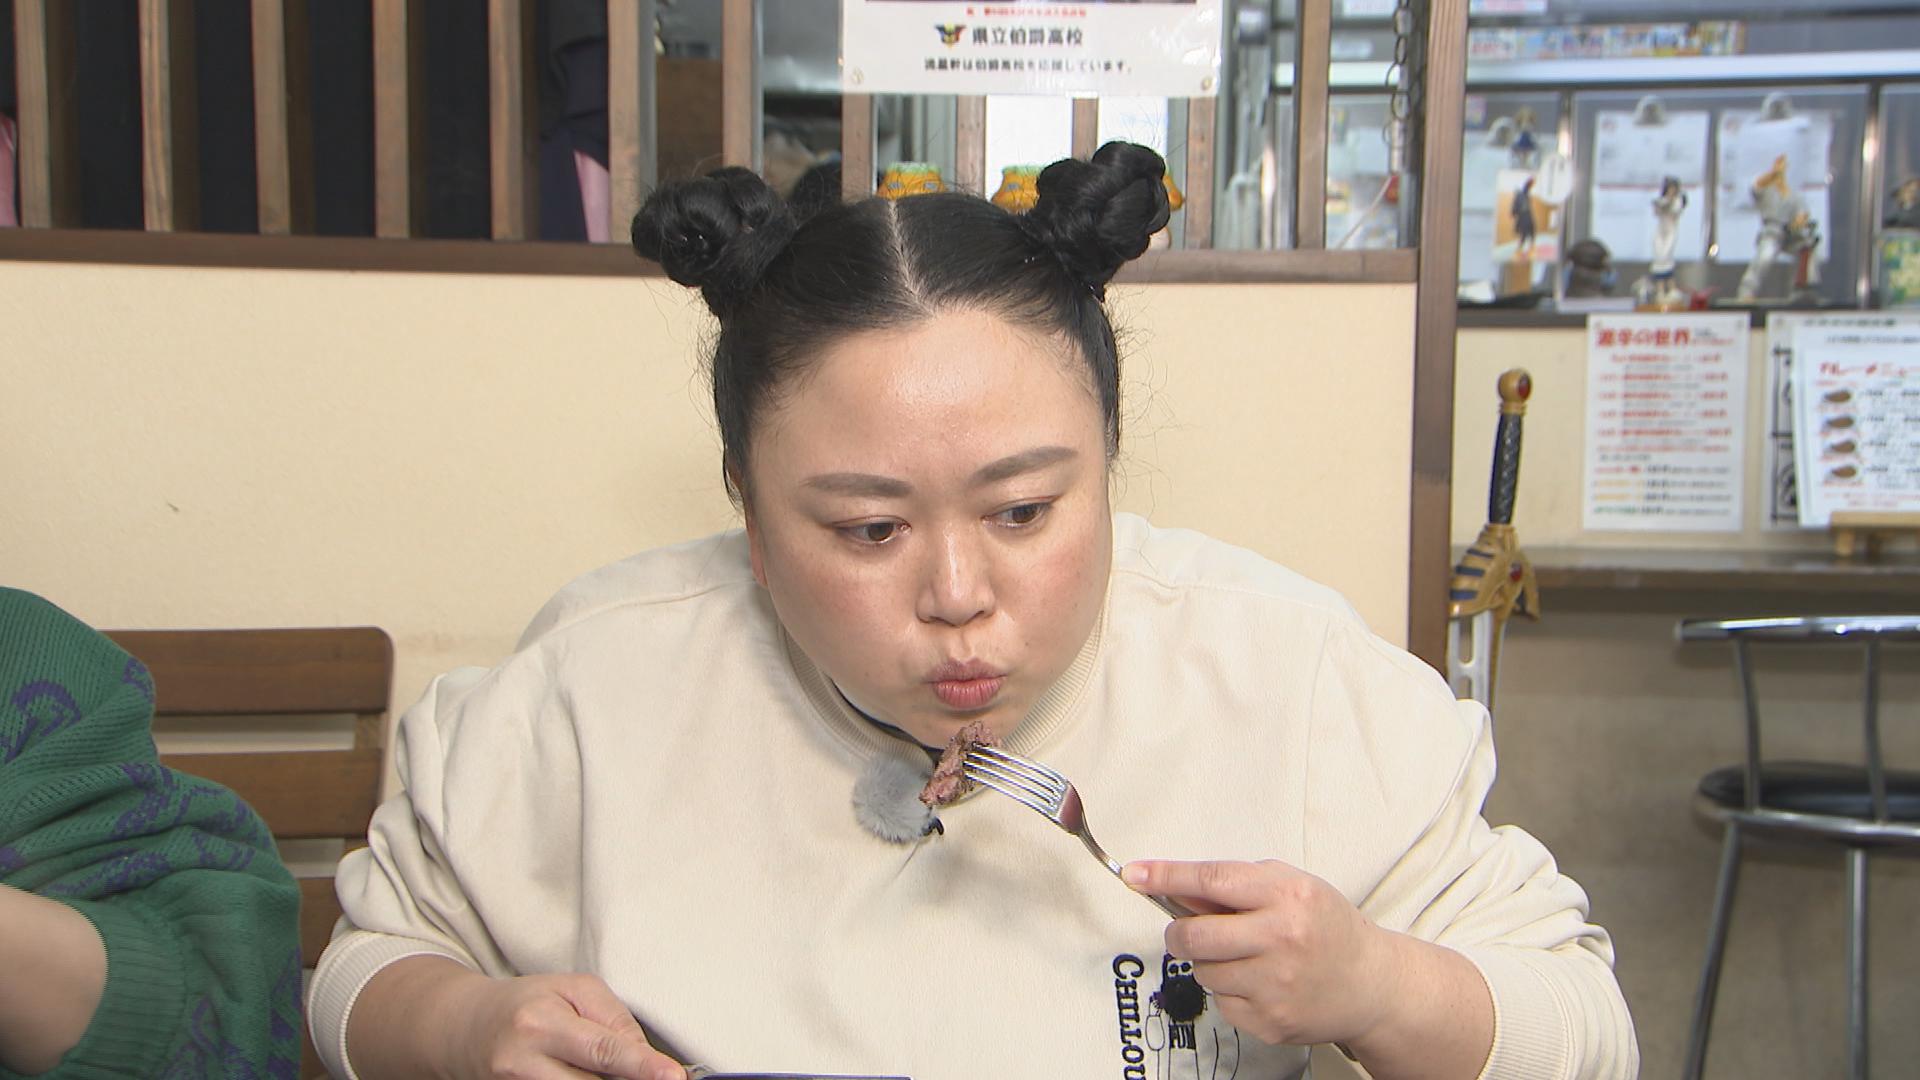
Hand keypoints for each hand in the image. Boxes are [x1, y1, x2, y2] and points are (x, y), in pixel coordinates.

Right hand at [437, 971, 685, 1079]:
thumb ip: (613, 1019)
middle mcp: (523, 1061)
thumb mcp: (572, 989)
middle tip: (650, 1073)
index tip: (673, 1076)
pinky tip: (580, 1073)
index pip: (602, 1049)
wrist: (465, 1028)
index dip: (642, 1066)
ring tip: (601, 1067)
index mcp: (541, 1021)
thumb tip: (647, 1056)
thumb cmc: (527, 1003)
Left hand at [1121, 859, 1393, 1047]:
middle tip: (1185, 932)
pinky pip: (1221, 1003)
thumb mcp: (1291, 886)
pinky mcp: (1271, 1020)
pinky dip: (1229, 991)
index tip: (1136, 874)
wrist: (1371, 984)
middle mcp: (1281, 939)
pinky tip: (1258, 983)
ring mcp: (1276, 984)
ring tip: (1242, 957)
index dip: (1166, 876)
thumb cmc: (1327, 928)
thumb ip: (1237, 884)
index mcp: (1287, 896)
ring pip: (1202, 972)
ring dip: (1208, 963)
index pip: (1211, 881)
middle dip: (1179, 933)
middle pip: (1194, 935)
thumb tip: (1177, 889)